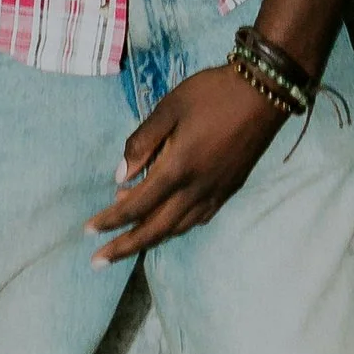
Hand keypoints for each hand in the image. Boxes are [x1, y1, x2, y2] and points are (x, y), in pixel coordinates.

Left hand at [88, 63, 283, 263]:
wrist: (265, 91)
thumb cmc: (212, 93)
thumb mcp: (169, 108)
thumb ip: (142, 142)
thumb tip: (120, 176)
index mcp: (178, 169)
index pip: (136, 205)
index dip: (110, 220)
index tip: (89, 231)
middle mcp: (196, 189)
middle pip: (155, 229)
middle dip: (124, 246)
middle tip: (98, 261)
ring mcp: (216, 192)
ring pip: (178, 228)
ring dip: (150, 239)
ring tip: (128, 242)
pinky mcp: (230, 189)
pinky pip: (198, 219)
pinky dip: (177, 227)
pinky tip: (169, 223)